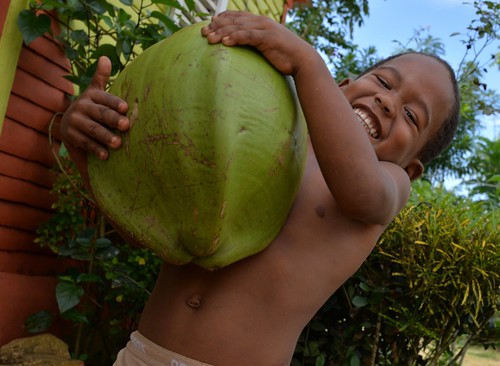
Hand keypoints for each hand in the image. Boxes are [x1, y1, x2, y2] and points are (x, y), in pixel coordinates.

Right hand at [60, 56, 129, 159]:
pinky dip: (96, 149)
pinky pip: (85, 143)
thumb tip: (105, 57)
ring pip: (92, 129)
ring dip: (106, 137)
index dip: (115, 103)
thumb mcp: (96, 92)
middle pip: (100, 114)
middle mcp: (81, 106)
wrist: (69, 125)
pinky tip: (106, 156)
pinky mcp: (70, 136)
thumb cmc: (92, 107)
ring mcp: (75, 122)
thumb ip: (101, 77)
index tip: (125, 108)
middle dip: (113, 120)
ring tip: (118, 144)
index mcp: (91, 95)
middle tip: (126, 126)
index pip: (105, 98)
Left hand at [201, 11, 315, 75]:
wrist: (302, 59)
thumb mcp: (267, 45)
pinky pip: (247, 36)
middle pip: (233, 21)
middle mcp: (261, 21)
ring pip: (237, 27)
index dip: (222, 19)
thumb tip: (243, 47)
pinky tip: (225, 42)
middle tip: (203, 33)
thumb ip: (255, 42)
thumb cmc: (284, 55)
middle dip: (216, 26)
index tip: (209, 24)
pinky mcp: (267, 38)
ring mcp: (264, 28)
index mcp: (260, 21)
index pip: (237, 16)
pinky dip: (235, 37)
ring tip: (209, 39)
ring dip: (221, 32)